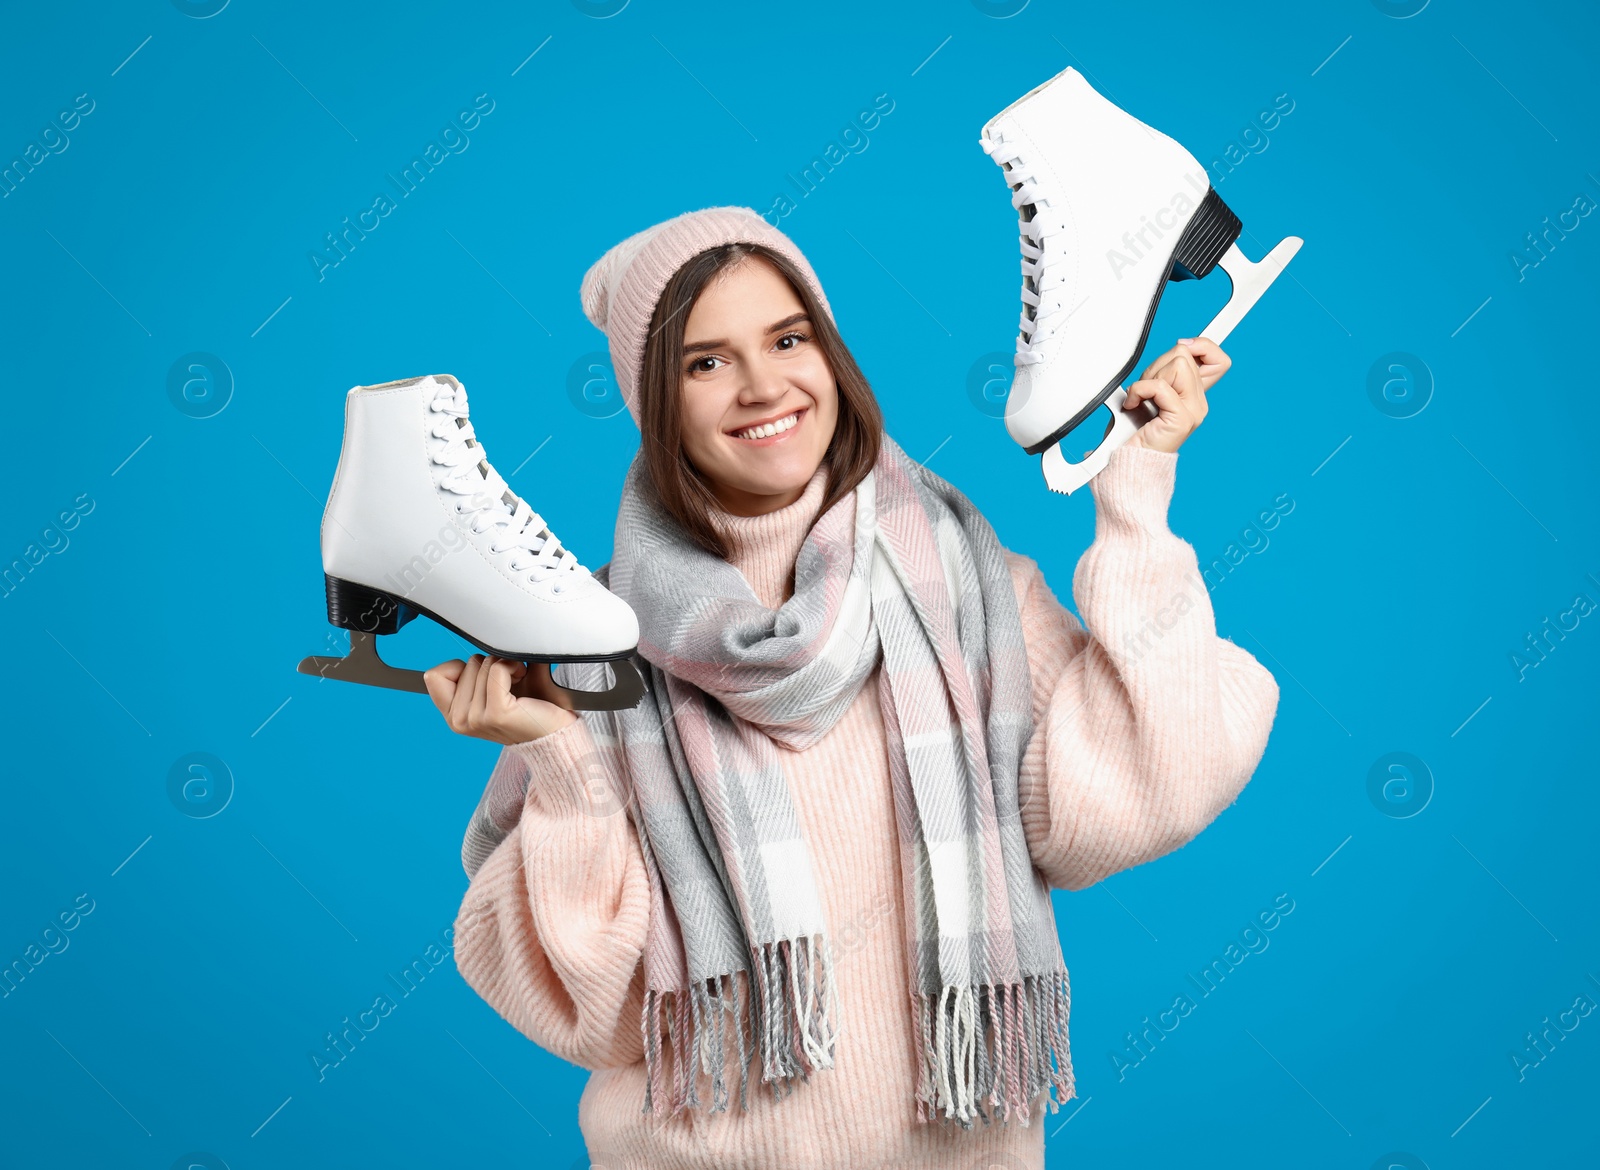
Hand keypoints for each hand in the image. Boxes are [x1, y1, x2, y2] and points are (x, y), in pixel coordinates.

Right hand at [423, 654, 577, 744]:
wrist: (556, 731)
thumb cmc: (530, 707)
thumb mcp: (494, 687)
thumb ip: (477, 667)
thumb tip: (478, 631)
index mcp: (453, 715)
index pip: (433, 675)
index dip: (460, 666)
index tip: (483, 679)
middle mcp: (460, 721)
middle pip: (466, 663)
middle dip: (491, 666)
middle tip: (509, 687)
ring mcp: (476, 719)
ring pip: (483, 664)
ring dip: (506, 667)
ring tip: (518, 687)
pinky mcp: (496, 713)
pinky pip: (498, 669)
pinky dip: (514, 667)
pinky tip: (523, 680)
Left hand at [1122, 336, 1230, 453]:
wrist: (1127, 462)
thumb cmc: (1131, 433)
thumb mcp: (1150, 393)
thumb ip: (1165, 372)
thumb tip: (1178, 348)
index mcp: (1194, 395)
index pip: (1219, 360)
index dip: (1203, 345)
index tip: (1182, 346)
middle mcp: (1199, 403)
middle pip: (1185, 354)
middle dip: (1157, 365)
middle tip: (1146, 390)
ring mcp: (1194, 411)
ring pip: (1177, 364)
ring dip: (1149, 378)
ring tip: (1142, 399)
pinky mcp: (1182, 419)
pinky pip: (1161, 386)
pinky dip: (1140, 390)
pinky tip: (1134, 404)